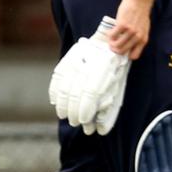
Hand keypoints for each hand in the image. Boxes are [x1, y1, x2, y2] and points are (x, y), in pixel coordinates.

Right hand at [49, 17, 129, 134]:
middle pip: (75, 92)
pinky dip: (55, 91)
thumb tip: (99, 130)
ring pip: (64, 85)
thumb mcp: (117, 86)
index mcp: (106, 69)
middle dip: (73, 111)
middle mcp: (90, 63)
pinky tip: (56, 101)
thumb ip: (108, 107)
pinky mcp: (69, 57)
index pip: (91, 93)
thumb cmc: (115, 69)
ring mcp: (78, 58)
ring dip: (63, 104)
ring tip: (64, 115)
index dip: (84, 110)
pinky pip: (58, 76)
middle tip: (74, 121)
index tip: (82, 120)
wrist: (110, 42)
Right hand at [109, 0, 150, 58]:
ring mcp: (130, 31)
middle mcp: (138, 37)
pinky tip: (110, 31)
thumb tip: (128, 46)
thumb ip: (138, 37)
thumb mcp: (143, 28)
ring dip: (110, 43)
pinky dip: (109, 35)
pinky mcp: (122, 25)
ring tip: (110, 38)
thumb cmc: (140, 13)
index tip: (121, 49)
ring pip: (116, 46)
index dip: (126, 54)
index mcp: (143, 39)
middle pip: (122, 52)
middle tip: (112, 44)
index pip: (134, 56)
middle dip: (115, 49)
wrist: (140, 0)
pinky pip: (112, 36)